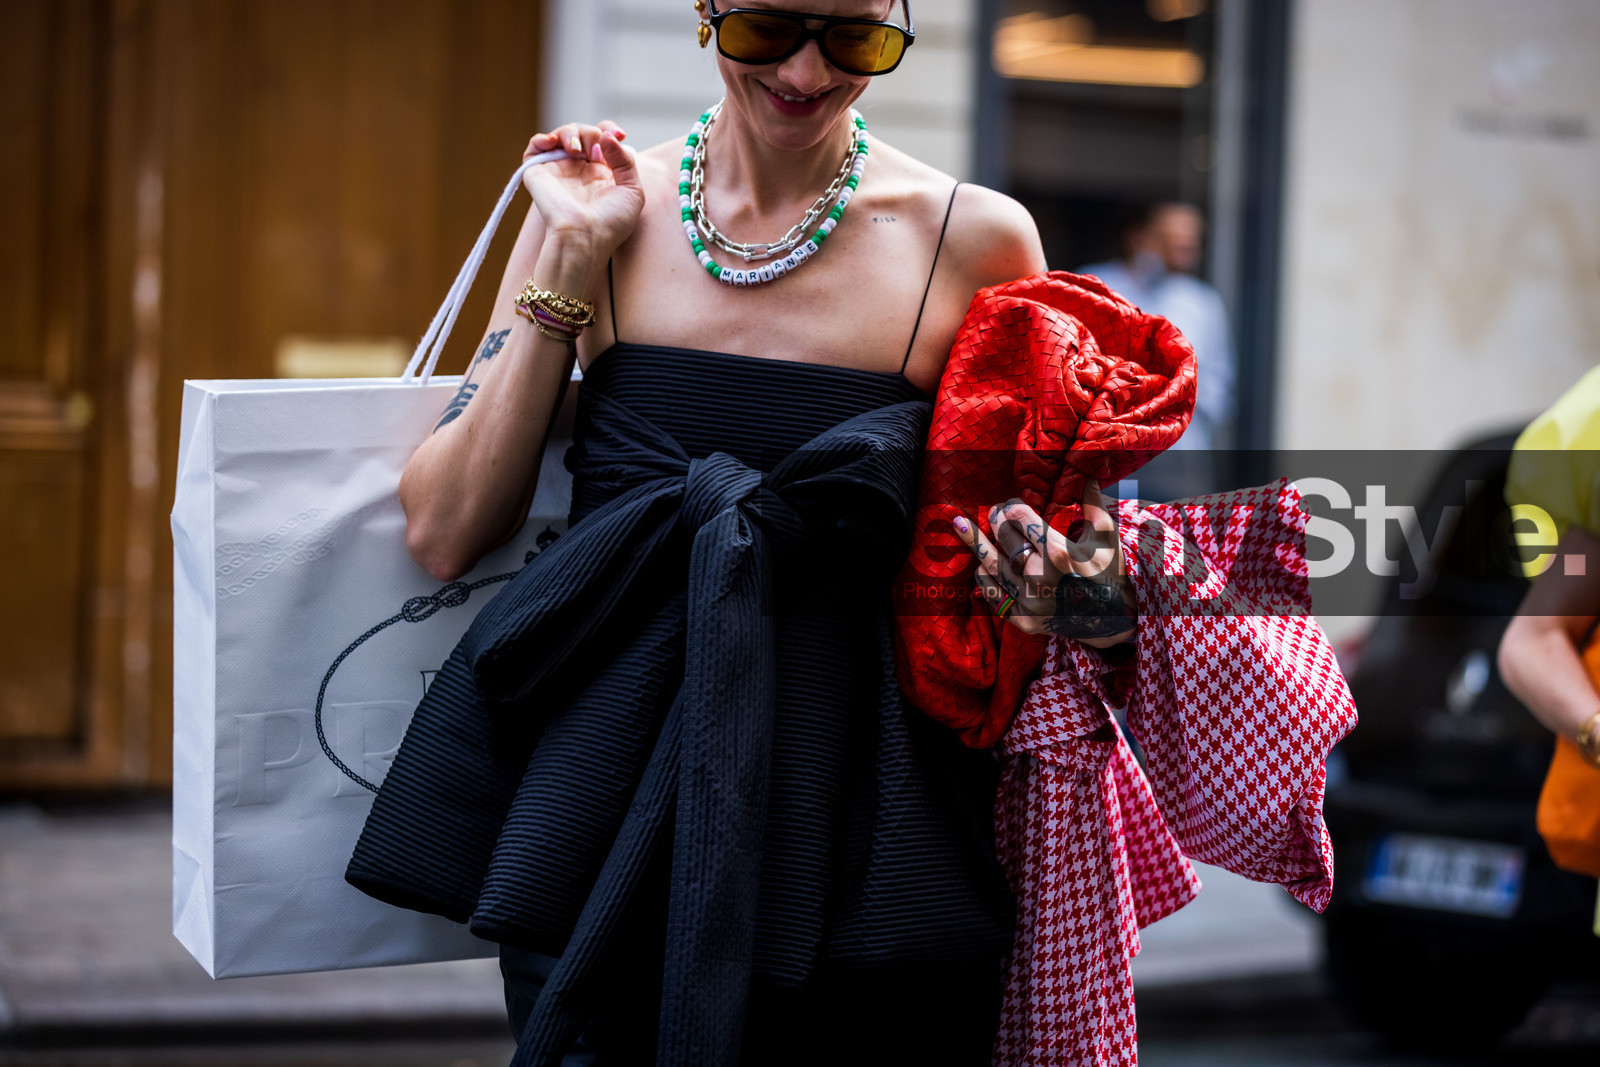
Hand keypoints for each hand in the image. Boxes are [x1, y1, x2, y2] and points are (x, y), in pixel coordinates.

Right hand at [522, 120, 644, 261]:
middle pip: (584, 132)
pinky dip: (541, 139)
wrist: (584, 238)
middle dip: (592, 133)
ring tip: (576, 149)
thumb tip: (606, 136)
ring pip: (562, 135)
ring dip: (571, 133)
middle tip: (595, 152)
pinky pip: (535, 147)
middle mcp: (581, 170)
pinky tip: (552, 142)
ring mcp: (560, 170)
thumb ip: (625, 160)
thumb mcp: (632, 191)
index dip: (609, 131)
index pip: (604, 140)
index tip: (619, 135)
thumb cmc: (610, 223)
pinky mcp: (539, 173)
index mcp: (603, 173)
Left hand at [952, 478, 1137, 646]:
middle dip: (995, 519)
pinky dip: (984, 579)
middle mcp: (1038, 576)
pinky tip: (979, 565)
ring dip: (976, 544)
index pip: (1019, 517)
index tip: (1012, 503)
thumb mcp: (1106, 535)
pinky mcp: (1023, 620)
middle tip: (993, 512)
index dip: (1012, 506)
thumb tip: (1085, 472)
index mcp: (1058, 551)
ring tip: (960, 526)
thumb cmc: (1111, 572)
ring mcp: (1029, 600)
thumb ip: (1092, 502)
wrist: (1116, 620)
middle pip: (1003, 538)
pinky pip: (994, 596)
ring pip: (991, 566)